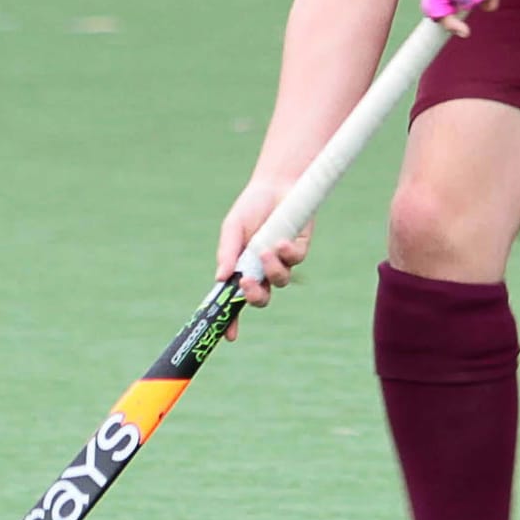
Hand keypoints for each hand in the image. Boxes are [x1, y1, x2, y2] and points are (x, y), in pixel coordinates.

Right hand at [215, 180, 311, 340]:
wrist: (276, 184)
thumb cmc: (251, 208)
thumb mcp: (232, 229)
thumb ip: (226, 253)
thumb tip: (220, 279)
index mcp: (242, 269)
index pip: (235, 301)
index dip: (231, 320)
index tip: (227, 335)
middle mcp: (263, 271)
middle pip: (261, 299)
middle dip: (254, 297)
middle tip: (248, 285)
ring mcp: (282, 263)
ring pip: (280, 281)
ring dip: (272, 270)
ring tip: (265, 250)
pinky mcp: (299, 250)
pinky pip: (294, 260)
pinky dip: (285, 253)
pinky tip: (279, 240)